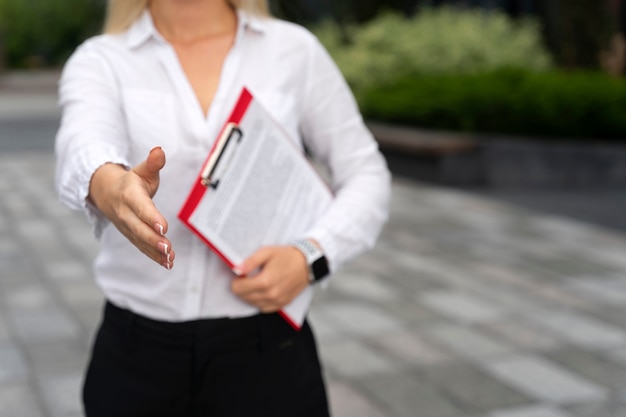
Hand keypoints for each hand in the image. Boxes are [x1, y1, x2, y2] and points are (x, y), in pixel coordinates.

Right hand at [88, 147, 174, 269]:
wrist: (106, 193)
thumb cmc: (131, 181)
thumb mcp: (142, 170)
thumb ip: (153, 163)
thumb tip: (160, 150)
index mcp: (129, 194)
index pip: (141, 207)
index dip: (151, 216)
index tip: (163, 226)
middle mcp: (126, 213)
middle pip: (139, 228)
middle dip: (153, 239)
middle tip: (167, 248)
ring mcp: (127, 227)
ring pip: (140, 241)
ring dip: (155, 252)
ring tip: (170, 259)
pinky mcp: (131, 236)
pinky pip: (142, 248)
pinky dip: (154, 256)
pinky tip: (168, 263)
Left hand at [231, 246, 309, 312]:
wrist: (307, 263)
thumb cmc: (287, 256)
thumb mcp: (266, 252)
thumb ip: (250, 261)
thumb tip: (237, 269)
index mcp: (265, 281)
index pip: (238, 289)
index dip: (236, 281)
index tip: (241, 275)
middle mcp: (271, 294)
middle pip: (244, 297)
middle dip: (242, 288)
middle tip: (248, 277)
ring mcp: (277, 301)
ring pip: (253, 304)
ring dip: (250, 295)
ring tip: (256, 283)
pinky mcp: (283, 304)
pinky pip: (264, 308)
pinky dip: (260, 301)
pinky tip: (263, 291)